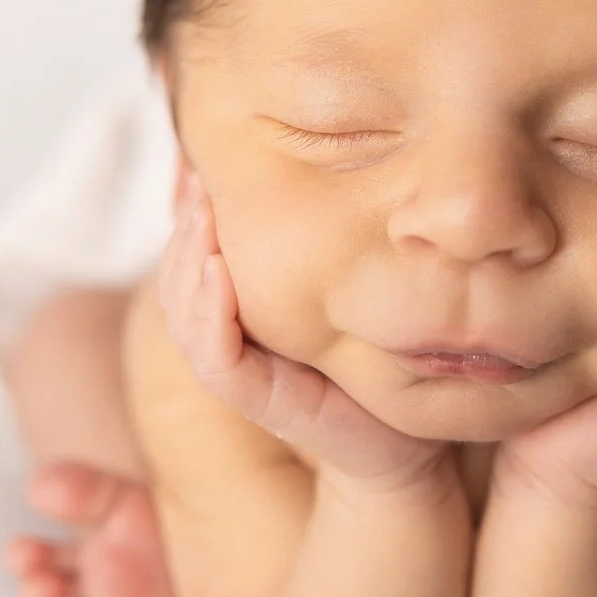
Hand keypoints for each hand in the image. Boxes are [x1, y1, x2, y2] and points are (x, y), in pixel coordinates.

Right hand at [159, 166, 452, 493]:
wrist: (418, 441)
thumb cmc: (388, 355)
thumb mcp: (356, 282)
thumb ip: (326, 236)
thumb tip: (322, 155)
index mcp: (246, 310)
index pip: (194, 256)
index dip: (187, 211)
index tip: (196, 161)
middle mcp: (237, 340)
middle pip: (178, 280)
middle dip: (183, 226)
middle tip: (194, 176)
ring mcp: (248, 374)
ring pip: (187, 316)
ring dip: (188, 262)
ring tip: (202, 213)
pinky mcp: (269, 404)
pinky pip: (221, 365)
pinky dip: (212, 318)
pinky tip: (219, 273)